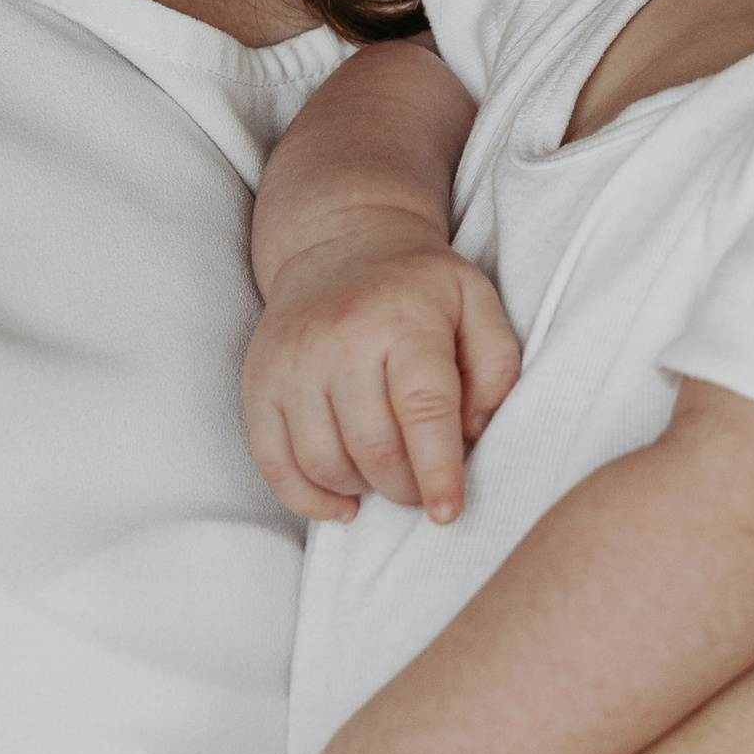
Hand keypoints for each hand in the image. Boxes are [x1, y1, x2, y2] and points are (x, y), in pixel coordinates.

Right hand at [243, 216, 520, 524]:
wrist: (339, 242)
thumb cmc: (417, 286)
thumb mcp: (476, 302)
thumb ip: (495, 365)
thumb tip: (476, 433)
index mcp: (403, 320)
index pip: (422, 408)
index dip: (437, 470)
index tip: (448, 512)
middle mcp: (340, 341)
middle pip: (373, 446)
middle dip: (405, 487)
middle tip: (424, 489)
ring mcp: (292, 364)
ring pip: (324, 462)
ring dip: (362, 490)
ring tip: (388, 478)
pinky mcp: (258, 384)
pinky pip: (274, 463)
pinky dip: (308, 499)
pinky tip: (343, 503)